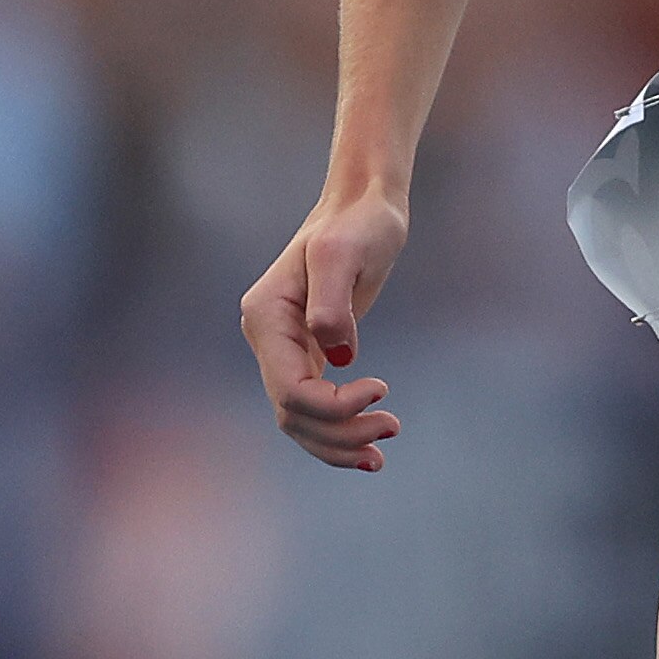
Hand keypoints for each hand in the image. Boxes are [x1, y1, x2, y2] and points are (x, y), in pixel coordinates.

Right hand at [239, 187, 410, 471]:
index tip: (382, 389)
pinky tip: (367, 446)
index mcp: (266, 317)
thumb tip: (335, 356)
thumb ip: (332, 303)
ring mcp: (284, 346)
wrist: (366, 203)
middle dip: (340, 433)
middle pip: (294, 413)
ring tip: (381, 454)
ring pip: (300, 418)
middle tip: (392, 428)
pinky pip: (313, 404)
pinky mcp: (307, 350)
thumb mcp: (345, 253)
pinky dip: (337, 429)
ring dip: (337, 443)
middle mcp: (267, 336)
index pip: (291, 389)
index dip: (334, 406)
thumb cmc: (359, 223)